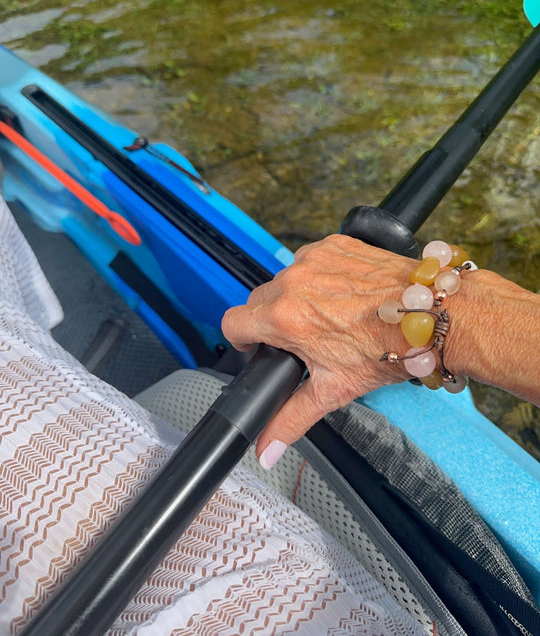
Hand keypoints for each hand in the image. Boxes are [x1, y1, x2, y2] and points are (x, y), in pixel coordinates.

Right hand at [222, 235, 414, 461]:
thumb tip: (265, 448)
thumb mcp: (333, 389)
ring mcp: (314, 258)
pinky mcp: (334, 244)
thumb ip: (290, 419)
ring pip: (285, 279)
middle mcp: (294, 282)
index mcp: (285, 317)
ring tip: (328, 314)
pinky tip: (341, 293)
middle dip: (272, 320)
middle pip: (258, 301)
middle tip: (303, 337)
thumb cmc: (387, 349)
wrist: (429, 316)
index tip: (256, 345)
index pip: (232, 322)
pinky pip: (310, 259)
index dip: (240, 339)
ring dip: (296, 295)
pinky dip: (319, 274)